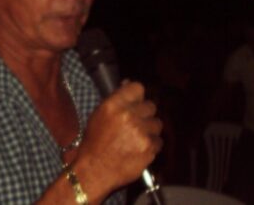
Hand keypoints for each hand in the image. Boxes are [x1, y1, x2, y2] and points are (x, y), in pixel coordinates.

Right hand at [74, 81, 162, 196]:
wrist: (94, 169)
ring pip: (157, 124)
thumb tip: (128, 84)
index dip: (138, 95)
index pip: (138, 88)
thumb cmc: (94, 142)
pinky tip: (139, 149)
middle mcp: (128, 116)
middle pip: (151, 106)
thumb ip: (116, 100)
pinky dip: (151, 145)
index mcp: (113, 105)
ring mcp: (140, 133)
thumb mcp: (98, 115)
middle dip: (145, 114)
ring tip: (137, 138)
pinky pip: (159, 141)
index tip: (136, 102)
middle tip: (136, 123)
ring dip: (150, 130)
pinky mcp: (149, 148)